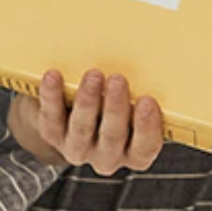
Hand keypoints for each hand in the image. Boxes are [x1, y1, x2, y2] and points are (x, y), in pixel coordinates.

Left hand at [9, 69, 164, 174]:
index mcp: (135, 152)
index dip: (148, 127)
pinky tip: (54, 76)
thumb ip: (145, 92)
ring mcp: (78, 148)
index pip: (145, 147)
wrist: (75, 110)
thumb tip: (161, 54)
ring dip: (88, 101)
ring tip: (93, 75)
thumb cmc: (116, 102)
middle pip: (112, 138)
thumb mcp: (136, 102)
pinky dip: (52, 96)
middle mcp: (107, 156)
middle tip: (118, 80)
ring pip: (82, 129)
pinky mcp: (52, 135)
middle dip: (115, 108)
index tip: (148, 101)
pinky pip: (51, 118)